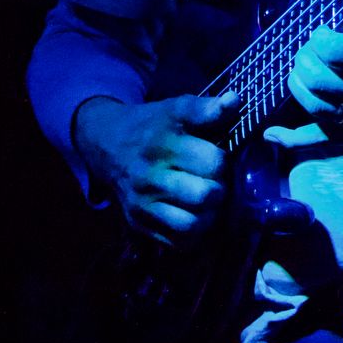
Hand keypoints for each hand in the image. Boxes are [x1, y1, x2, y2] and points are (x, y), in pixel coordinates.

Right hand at [73, 92, 240, 249]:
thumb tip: (235, 101)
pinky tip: (195, 216)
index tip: (218, 155)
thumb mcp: (175, 108)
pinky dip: (194, 233)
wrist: (107, 145)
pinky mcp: (139, 223)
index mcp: (163, 141)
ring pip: (192, 224)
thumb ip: (206, 107)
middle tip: (215, 181)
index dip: (223, 159)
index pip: (213, 161)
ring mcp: (143, 202)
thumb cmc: (150, 126)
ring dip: (209, 214)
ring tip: (208, 201)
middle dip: (219, 188)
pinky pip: (178, 242)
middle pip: (205, 195)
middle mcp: (150, 174)